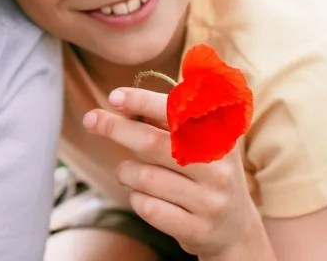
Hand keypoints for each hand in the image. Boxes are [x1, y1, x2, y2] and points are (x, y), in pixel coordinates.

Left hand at [83, 88, 273, 260]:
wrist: (235, 229)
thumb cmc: (204, 172)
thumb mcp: (200, 141)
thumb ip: (168, 118)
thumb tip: (123, 101)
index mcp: (220, 138)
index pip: (179, 112)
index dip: (144, 101)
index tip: (115, 97)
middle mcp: (219, 168)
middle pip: (154, 143)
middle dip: (116, 129)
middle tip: (91, 120)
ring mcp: (210, 201)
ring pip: (144, 177)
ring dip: (125, 171)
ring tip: (127, 172)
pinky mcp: (197, 229)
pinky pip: (147, 206)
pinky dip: (135, 197)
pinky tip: (143, 196)